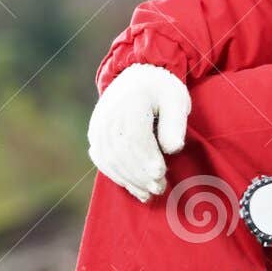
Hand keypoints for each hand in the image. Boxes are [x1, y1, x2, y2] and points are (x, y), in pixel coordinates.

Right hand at [88, 63, 190, 201]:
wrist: (136, 76)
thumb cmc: (161, 90)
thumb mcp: (176, 99)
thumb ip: (175, 123)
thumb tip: (172, 149)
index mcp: (130, 102)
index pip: (135, 136)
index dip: (146, 158)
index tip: (160, 174)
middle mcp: (108, 115)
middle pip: (122, 151)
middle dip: (140, 174)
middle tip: (159, 188)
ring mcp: (98, 125)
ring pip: (110, 159)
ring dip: (130, 180)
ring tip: (149, 194)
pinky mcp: (95, 135)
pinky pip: (102, 160)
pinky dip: (118, 177)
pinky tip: (134, 189)